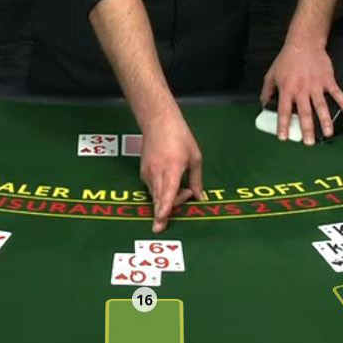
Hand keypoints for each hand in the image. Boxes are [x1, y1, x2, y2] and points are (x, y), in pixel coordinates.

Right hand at [139, 113, 202, 232]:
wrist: (157, 122)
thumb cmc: (180, 137)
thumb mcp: (195, 158)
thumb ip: (196, 180)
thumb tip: (199, 198)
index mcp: (172, 168)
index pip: (168, 192)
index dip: (165, 207)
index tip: (160, 220)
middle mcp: (157, 172)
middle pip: (159, 199)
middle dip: (165, 212)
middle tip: (182, 203)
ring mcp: (147, 173)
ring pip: (155, 196)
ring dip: (168, 199)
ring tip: (184, 189)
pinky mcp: (142, 173)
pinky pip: (153, 189)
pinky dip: (162, 192)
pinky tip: (171, 183)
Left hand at [261, 44, 342, 144]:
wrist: (304, 44)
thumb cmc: (288, 59)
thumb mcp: (271, 74)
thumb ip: (267, 91)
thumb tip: (264, 104)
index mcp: (287, 89)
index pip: (283, 111)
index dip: (283, 125)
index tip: (283, 137)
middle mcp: (301, 90)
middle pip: (304, 113)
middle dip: (307, 129)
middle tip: (309, 142)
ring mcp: (316, 86)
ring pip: (321, 106)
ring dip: (325, 120)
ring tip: (328, 133)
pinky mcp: (327, 80)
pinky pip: (337, 93)